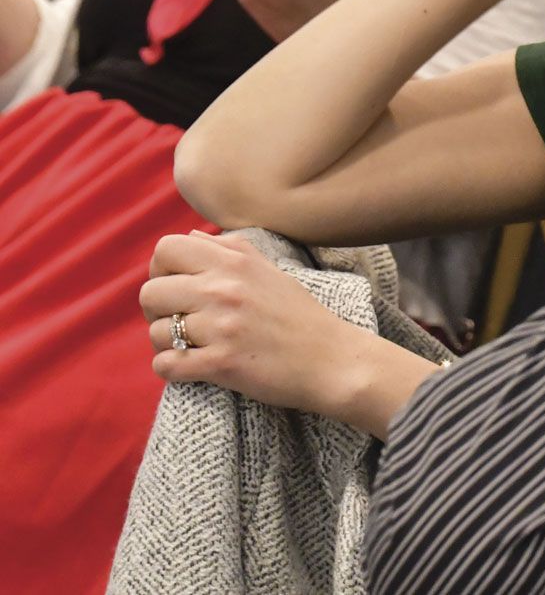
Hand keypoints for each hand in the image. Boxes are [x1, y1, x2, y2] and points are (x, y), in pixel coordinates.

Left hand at [141, 231, 361, 414]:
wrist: (331, 359)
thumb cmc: (299, 315)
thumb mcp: (269, 270)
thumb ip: (229, 249)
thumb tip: (190, 237)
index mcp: (235, 262)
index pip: (166, 249)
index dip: (161, 269)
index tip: (177, 287)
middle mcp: (224, 289)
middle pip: (150, 292)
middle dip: (158, 310)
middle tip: (180, 321)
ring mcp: (222, 327)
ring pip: (156, 332)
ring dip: (167, 344)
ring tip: (192, 346)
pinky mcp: (222, 363)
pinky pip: (166, 365)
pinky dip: (172, 369)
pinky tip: (192, 366)